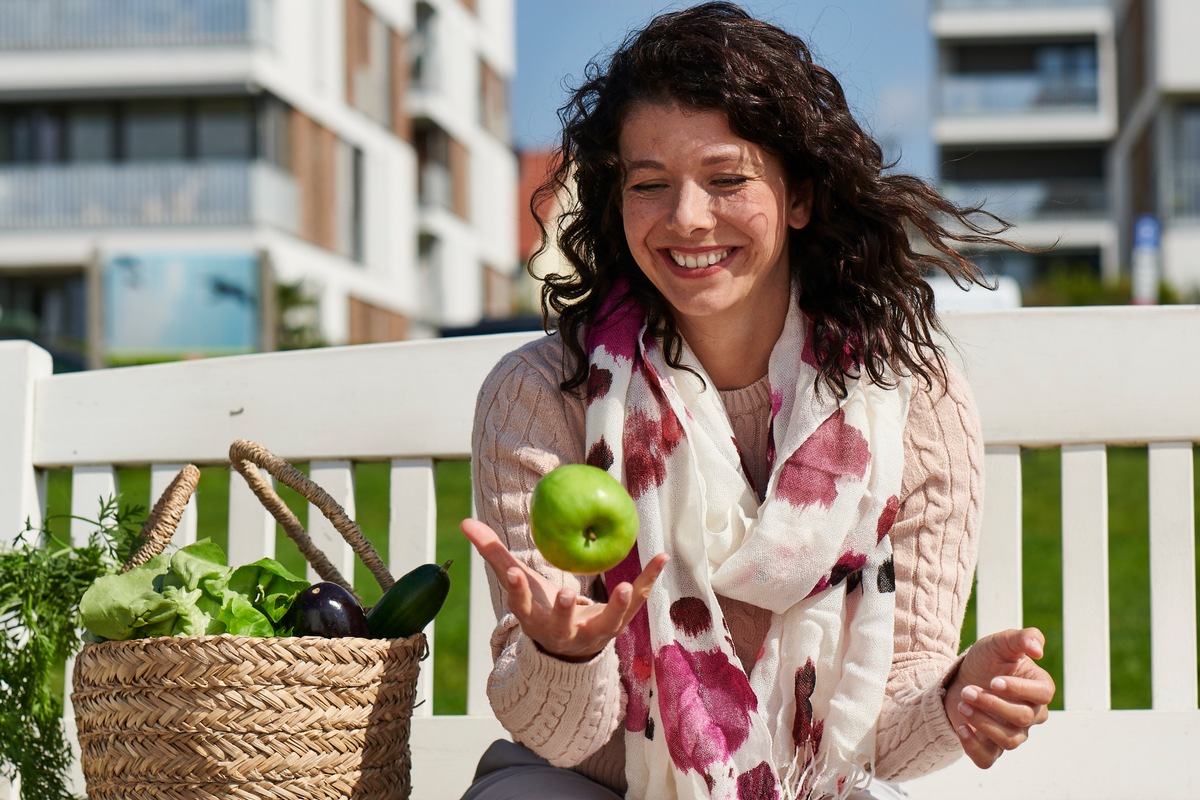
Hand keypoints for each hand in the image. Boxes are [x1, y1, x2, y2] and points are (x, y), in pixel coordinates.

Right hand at [460, 518, 667, 661]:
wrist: (568, 648)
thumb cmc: (539, 605)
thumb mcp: (518, 582)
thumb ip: (493, 553)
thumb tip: (464, 521)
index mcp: (533, 618)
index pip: (520, 604)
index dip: (516, 591)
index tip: (514, 573)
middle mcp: (563, 631)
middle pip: (562, 624)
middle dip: (563, 611)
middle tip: (567, 595)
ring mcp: (594, 632)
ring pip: (607, 622)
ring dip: (617, 606)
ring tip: (626, 588)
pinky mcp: (619, 624)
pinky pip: (638, 601)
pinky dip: (650, 580)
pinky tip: (662, 557)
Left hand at [945, 627, 1054, 767]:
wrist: (961, 677)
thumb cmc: (988, 660)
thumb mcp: (1000, 643)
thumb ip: (1021, 638)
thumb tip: (1037, 648)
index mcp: (1039, 689)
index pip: (1042, 694)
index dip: (1018, 690)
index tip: (994, 680)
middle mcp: (1031, 715)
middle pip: (1022, 718)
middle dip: (992, 704)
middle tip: (968, 691)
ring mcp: (1012, 733)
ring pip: (1009, 740)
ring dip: (983, 723)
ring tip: (962, 704)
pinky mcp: (990, 747)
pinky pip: (988, 759)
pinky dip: (974, 748)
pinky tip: (962, 729)